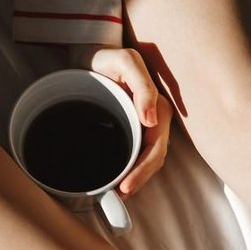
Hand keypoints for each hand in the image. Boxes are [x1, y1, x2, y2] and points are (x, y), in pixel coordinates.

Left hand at [72, 44, 172, 195]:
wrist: (92, 55)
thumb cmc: (108, 57)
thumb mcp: (125, 61)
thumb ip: (142, 85)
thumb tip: (151, 120)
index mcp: (158, 107)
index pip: (157, 147)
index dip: (144, 169)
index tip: (125, 184)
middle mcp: (155, 119)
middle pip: (154, 158)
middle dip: (140, 179)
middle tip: (120, 195)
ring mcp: (144, 125)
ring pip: (148, 159)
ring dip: (137, 179)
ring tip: (119, 194)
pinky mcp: (132, 128)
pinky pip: (136, 153)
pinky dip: (131, 169)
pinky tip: (118, 180)